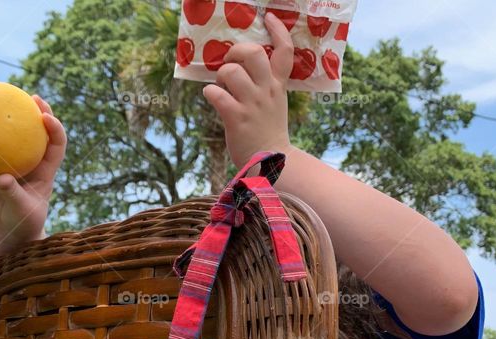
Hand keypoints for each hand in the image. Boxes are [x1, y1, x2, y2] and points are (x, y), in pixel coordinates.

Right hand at [0, 95, 66, 262]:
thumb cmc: (22, 223)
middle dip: (40, 112)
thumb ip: (13, 194)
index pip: (57, 146)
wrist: (10, 230)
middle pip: (41, 133)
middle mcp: (34, 163)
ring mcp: (17, 163)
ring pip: (19, 137)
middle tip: (32, 96)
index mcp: (46, 171)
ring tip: (7, 98)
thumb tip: (1, 177)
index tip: (46, 118)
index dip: (56, 130)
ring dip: (16, 118)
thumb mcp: (20, 210)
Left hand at [203, 12, 293, 167]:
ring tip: (220, 86)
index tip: (269, 18)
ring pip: (230, 72)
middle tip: (229, 62)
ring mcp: (252, 104)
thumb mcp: (275, 104)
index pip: (285, 51)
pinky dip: (210, 93)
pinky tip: (212, 97)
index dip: (279, 31)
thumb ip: (265, 85)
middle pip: (252, 53)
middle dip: (235, 51)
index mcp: (278, 86)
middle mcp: (266, 91)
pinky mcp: (236, 118)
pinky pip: (216, 94)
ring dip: (219, 75)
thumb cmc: (269, 132)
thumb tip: (242, 70)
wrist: (272, 162)